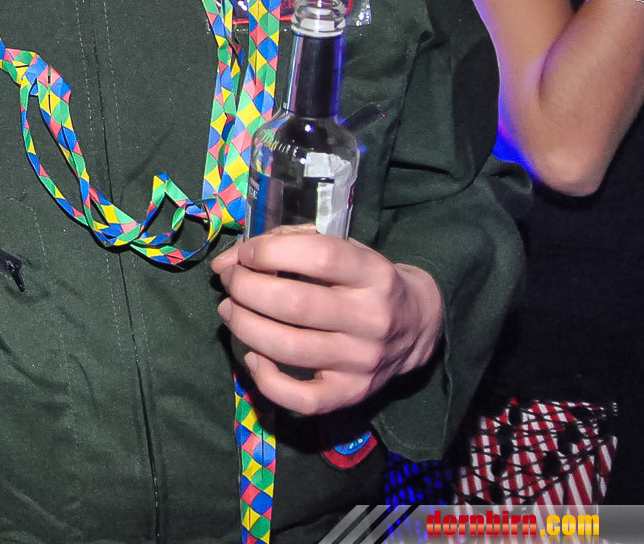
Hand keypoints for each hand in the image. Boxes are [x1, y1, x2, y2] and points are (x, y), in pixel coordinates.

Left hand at [211, 229, 441, 415]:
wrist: (418, 326)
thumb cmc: (365, 279)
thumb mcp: (341, 247)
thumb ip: (285, 244)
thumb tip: (226, 262)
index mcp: (374, 274)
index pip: (320, 256)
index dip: (271, 251)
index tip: (247, 253)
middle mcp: (372, 318)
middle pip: (295, 304)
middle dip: (246, 288)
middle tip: (231, 281)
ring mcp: (363, 361)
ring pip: (289, 348)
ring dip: (244, 326)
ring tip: (230, 310)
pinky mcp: (353, 393)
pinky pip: (302, 399)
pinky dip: (266, 380)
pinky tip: (253, 356)